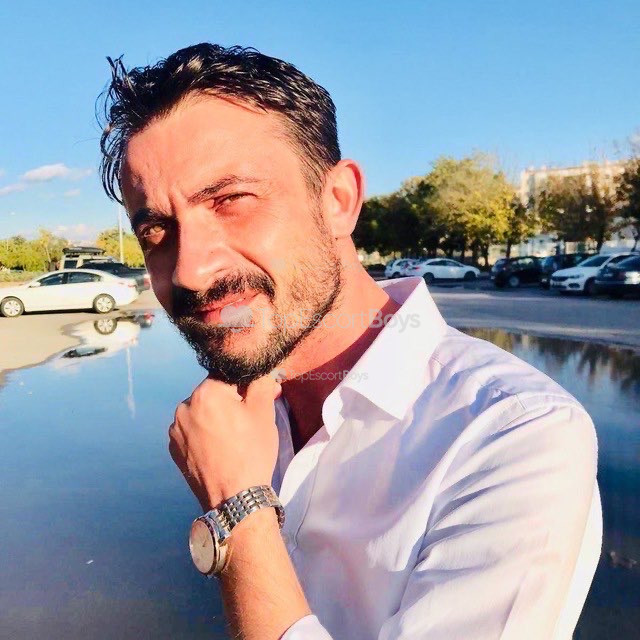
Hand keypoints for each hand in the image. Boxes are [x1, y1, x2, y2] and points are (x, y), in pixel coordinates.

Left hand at [168, 375, 281, 511]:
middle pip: (213, 394)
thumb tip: (260, 371)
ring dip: (215, 418)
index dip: (246, 387)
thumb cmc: (251, 453)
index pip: (229, 376)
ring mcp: (176, 429)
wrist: (233, 498)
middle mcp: (184, 406)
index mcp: (206, 392)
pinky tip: (219, 449)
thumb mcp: (264, 413)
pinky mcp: (174, 448)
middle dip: (229, 402)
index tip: (256, 401)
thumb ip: (261, 383)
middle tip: (247, 422)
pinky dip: (204, 434)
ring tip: (232, 439)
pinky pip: (192, 431)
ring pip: (202, 412)